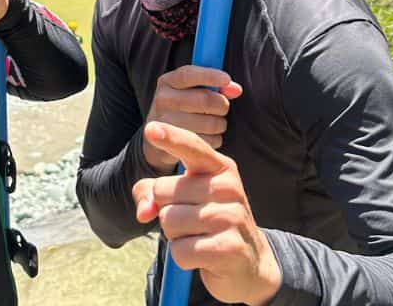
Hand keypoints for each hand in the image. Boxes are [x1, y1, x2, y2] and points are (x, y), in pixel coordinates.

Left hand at [133, 122, 280, 305]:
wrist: (249, 263)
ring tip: (199, 237)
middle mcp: (228, 187)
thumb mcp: (182, 199)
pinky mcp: (229, 247)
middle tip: (191, 221)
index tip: (150, 129)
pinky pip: (180, 250)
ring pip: (169, 221)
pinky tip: (204, 256)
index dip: (170, 137)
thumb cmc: (208, 222)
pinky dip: (183, 257)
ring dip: (175, 235)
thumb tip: (143, 212)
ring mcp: (231, 217)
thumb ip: (152, 193)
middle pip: (163, 191)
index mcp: (219, 167)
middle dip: (166, 210)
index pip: (191, 147)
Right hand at [143, 65, 241, 172]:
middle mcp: (163, 100)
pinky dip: (214, 139)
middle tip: (222, 107)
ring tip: (211, 123)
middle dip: (222, 104)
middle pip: (205, 100)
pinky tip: (205, 136)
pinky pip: (209, 141)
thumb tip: (236, 90)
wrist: (159, 135)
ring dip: (219, 124)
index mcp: (167, 82)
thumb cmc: (183, 107)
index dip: (209, 75)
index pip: (188, 74)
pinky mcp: (174, 144)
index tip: (227, 79)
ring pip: (211, 123)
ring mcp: (166, 123)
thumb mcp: (192, 90)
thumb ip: (215, 86)